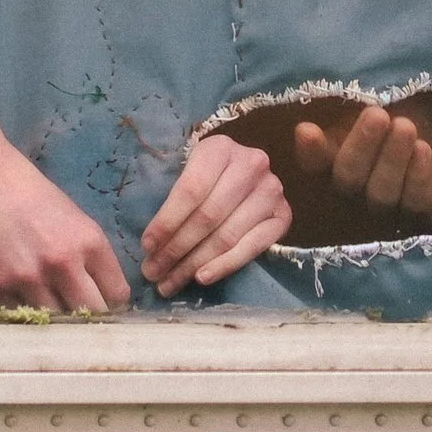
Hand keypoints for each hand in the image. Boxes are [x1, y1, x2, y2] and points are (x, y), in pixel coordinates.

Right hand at [0, 142, 130, 312]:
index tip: (101, 304)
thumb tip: (100, 292)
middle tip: (76, 314)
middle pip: (91, 315)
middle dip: (87, 319)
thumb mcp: (71, 217)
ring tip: (47, 307)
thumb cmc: (27, 190)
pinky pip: (20, 316)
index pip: (117, 295)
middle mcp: (64, 263)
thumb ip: (87, 254)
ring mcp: (30, 277)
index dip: (111, 303)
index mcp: (90, 242)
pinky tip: (21, 300)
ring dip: (54, 320)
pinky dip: (24, 313)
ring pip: (56, 323)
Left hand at [138, 135, 292, 296]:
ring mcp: (271, 191)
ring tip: (169, 283)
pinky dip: (225, 266)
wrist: (246, 175)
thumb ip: (170, 196)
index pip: (191, 191)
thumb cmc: (205, 175)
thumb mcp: (186, 171)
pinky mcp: (283, 216)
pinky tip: (202, 278)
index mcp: (220, 148)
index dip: (167, 221)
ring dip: (194, 264)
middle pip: (208, 217)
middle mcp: (251, 165)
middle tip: (153, 272)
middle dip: (176, 249)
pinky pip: (252, 248)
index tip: (147, 246)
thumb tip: (149, 243)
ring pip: (227, 236)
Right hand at [291, 99, 431, 226]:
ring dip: (392, 160)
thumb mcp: (389, 100)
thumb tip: (339, 73)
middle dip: (360, 147)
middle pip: (348, 180)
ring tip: (405, 127)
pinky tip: (423, 150)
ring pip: (381, 194)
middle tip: (377, 114)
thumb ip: (362, 97)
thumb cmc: (416, 118)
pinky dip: (417, 177)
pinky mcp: (427, 215)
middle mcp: (361, 190)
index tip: (306, 129)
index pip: (315, 164)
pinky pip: (417, 204)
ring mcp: (393, 208)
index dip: (309, 151)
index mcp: (342, 160)